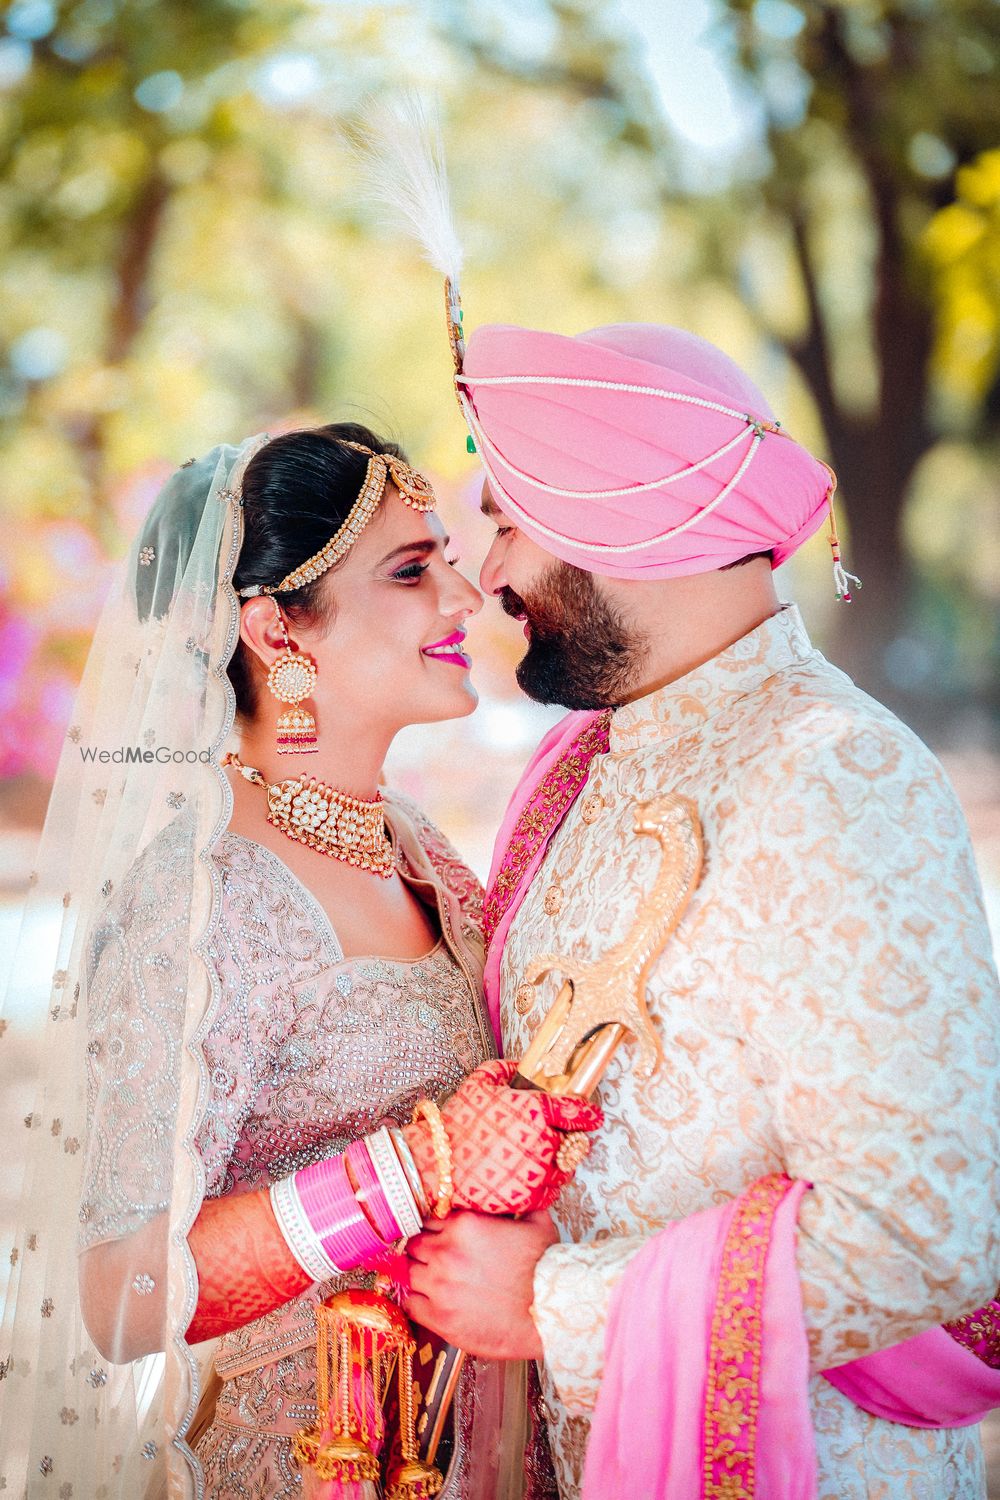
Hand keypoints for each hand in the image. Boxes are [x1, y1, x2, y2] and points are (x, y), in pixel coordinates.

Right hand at [403, 1059, 602, 1216]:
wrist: (438, 1167)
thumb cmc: (457, 1124)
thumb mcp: (478, 1083)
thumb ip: (503, 1068)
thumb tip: (519, 1065)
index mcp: (535, 1111)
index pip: (576, 1111)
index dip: (588, 1113)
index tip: (593, 1115)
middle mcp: (543, 1142)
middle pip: (574, 1142)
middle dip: (568, 1139)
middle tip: (556, 1137)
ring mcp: (537, 1172)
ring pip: (565, 1168)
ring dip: (558, 1162)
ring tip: (539, 1158)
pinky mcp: (529, 1198)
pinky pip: (552, 1191)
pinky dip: (546, 1184)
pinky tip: (530, 1176)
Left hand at [405, 1209, 557, 1358]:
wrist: (549, 1313)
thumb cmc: (545, 1271)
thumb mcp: (537, 1225)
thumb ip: (520, 1208)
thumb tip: (521, 1196)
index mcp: (464, 1225)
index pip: (429, 1219)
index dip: (433, 1229)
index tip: (438, 1237)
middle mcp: (445, 1252)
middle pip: (413, 1244)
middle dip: (422, 1250)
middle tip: (433, 1259)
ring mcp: (439, 1286)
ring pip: (408, 1272)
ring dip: (417, 1274)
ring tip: (429, 1280)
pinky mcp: (439, 1318)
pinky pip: (410, 1304)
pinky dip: (416, 1301)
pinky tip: (427, 1301)